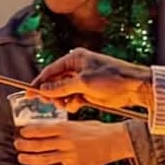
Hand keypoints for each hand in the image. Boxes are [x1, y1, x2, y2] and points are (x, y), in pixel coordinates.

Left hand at [15, 119, 133, 164]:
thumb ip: (62, 127)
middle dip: (25, 146)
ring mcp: (70, 155)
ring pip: (45, 159)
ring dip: (30, 160)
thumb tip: (45, 129)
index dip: (28, 132)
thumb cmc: (97, 130)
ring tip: (21, 158)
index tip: (21, 133)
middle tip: (17, 145)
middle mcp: (66, 141)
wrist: (115, 140)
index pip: (41, 129)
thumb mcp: (77, 123)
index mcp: (66, 128)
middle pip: (39, 145)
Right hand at [32, 49, 153, 111]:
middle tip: (51, 103)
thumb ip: (62, 87)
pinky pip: (73, 97)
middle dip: (52, 93)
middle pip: (55, 81)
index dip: (39, 83)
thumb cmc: (112, 79)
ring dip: (62, 99)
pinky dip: (72, 102)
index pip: (50, 70)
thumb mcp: (84, 83)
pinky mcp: (89, 90)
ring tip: (67, 105)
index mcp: (75, 58)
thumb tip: (43, 90)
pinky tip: (76, 105)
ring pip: (63, 91)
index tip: (29, 94)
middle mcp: (77, 67)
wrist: (135, 87)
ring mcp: (83, 79)